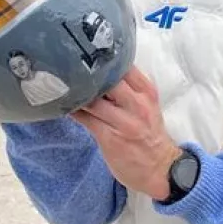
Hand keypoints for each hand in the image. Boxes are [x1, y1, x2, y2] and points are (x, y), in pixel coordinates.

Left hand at [72, 67, 181, 200]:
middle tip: (67, 70)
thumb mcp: (147, 105)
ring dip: (75, 94)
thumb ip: (129, 88)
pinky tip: (63, 106)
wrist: (161, 168)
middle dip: (87, 75)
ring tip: (61, 88)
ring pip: (93, 99)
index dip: (103, 59)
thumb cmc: (150, 134)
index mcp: (146, 91)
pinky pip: (85, 119)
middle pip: (107, 79)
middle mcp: (137, 104)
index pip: (124, 65)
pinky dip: (72, 111)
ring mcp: (124, 121)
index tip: (85, 55)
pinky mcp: (110, 137)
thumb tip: (99, 73)